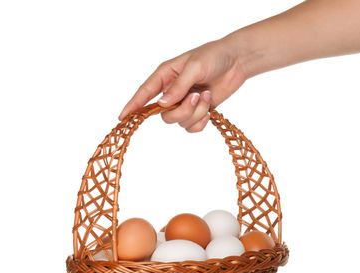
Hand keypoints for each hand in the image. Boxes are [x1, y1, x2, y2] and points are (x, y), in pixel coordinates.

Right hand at [118, 36, 247, 132]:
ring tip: (206, 96)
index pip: (144, 93)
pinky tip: (210, 110)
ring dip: (195, 112)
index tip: (122, 117)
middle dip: (182, 110)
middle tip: (197, 95)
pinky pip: (191, 128)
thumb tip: (162, 104)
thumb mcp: (195, 67)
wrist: (237, 61)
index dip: (132, 106)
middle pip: (164, 115)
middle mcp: (171, 91)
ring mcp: (184, 103)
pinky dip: (201, 122)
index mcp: (165, 76)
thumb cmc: (214, 56)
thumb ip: (178, 86)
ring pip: (179, 122)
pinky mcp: (197, 112)